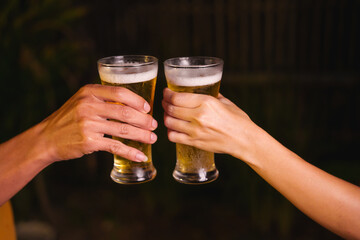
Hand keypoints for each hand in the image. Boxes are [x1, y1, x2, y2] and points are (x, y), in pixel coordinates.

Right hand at [39, 84, 157, 162]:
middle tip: (154, 125)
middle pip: (125, 112)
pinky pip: (115, 146)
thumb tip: (133, 105)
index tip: (148, 108)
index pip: (120, 93)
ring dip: (142, 136)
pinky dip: (130, 152)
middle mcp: (88, 106)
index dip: (138, 101)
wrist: (47, 138)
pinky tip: (140, 155)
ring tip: (152, 139)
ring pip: (124, 129)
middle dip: (144, 120)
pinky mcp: (89, 142)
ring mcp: (88, 124)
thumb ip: (103, 100)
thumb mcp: (81, 101)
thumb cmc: (69, 119)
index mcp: (89, 92)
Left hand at [162, 88, 255, 159]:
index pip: (177, 97)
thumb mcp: (225, 102)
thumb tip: (202, 89)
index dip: (167, 94)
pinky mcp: (195, 142)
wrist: (244, 140)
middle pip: (171, 108)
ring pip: (169, 122)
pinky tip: (172, 128)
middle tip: (164, 101)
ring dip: (165, 117)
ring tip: (167, 114)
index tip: (166, 92)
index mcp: (206, 102)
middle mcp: (199, 116)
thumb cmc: (238, 120)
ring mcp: (195, 130)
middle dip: (164, 103)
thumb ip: (212, 95)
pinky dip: (170, 131)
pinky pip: (173, 136)